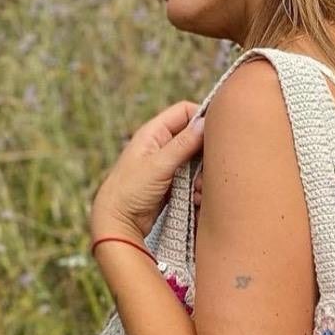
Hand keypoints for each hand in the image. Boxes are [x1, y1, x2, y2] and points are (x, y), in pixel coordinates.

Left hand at [90, 101, 205, 242]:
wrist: (117, 222)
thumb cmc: (130, 190)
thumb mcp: (159, 165)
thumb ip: (183, 144)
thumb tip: (205, 122)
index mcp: (154, 132)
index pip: (184, 111)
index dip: (202, 118)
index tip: (217, 133)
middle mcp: (161, 145)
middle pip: (193, 136)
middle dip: (205, 151)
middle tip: (211, 166)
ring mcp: (166, 164)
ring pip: (196, 159)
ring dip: (202, 173)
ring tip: (199, 188)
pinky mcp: (171, 182)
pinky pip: (192, 177)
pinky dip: (197, 186)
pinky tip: (196, 198)